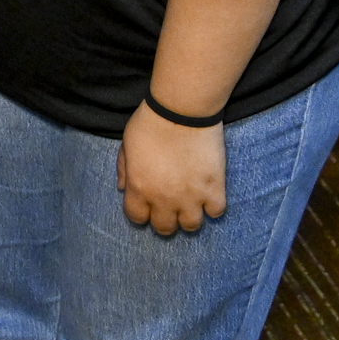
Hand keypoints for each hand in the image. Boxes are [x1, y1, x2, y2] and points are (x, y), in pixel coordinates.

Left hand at [117, 106, 228, 235]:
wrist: (181, 110)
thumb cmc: (150, 123)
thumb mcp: (126, 144)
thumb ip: (123, 169)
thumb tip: (122, 188)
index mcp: (139, 188)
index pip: (137, 218)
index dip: (142, 213)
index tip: (147, 206)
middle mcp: (164, 199)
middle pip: (164, 228)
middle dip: (166, 220)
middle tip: (170, 207)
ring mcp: (191, 196)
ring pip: (191, 226)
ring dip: (190, 217)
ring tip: (191, 203)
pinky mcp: (214, 188)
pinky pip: (216, 211)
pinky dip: (213, 206)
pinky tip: (208, 193)